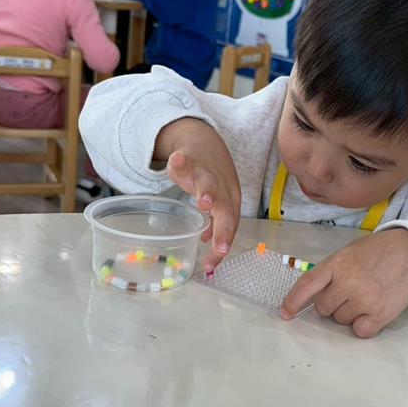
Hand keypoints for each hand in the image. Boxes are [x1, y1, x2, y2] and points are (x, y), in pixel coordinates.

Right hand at [154, 119, 240, 271]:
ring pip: (208, 183)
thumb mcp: (219, 201)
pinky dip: (181, 161)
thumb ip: (216, 221)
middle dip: (223, 229)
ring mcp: (205, 172)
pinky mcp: (189, 158)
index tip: (211, 265)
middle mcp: (222, 188)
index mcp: (230, 201)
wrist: (204, 140)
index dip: (223, 245)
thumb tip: (212, 243)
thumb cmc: (212, 177)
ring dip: (207, 192)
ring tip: (203, 202)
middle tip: (220, 248)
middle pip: (225, 210)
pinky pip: (184, 160)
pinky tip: (176, 161)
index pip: (230, 227)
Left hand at [280, 229, 407, 336]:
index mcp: (337, 264)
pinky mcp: (380, 314)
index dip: (293, 301)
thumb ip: (331, 272)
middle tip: (351, 290)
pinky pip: (360, 331)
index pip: (307, 286)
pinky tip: (374, 309)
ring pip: (341, 320)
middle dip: (333, 303)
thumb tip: (312, 298)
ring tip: (367, 295)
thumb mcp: (349, 254)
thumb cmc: (377, 253)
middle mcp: (348, 282)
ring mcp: (364, 299)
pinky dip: (364, 324)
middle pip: (323, 309)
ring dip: (350, 312)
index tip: (285, 313)